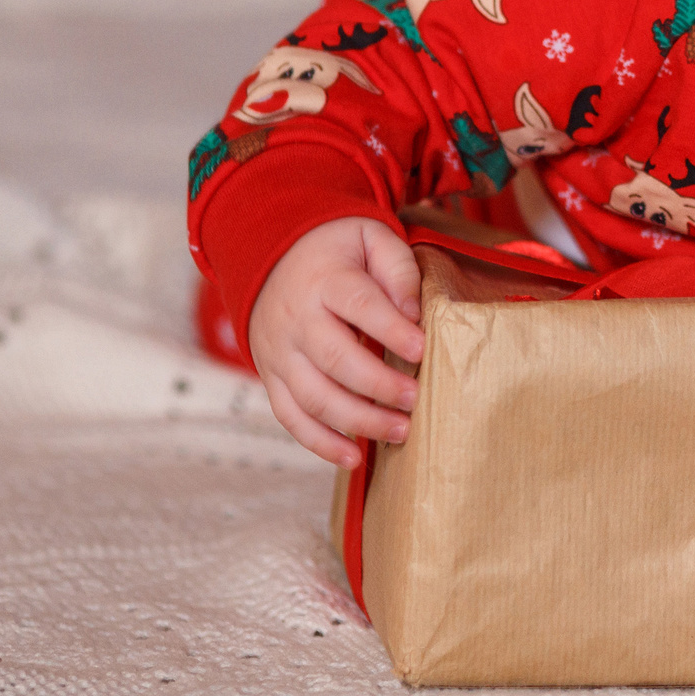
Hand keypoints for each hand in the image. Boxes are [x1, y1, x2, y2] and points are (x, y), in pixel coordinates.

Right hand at [246, 216, 427, 468]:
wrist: (271, 258)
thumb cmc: (336, 251)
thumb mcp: (370, 238)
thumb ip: (397, 269)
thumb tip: (413, 312)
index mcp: (325, 280)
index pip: (359, 306)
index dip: (391, 330)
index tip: (422, 350)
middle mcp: (296, 320)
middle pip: (335, 359)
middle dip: (379, 386)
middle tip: (416, 400)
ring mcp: (280, 353)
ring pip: (314, 396)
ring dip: (358, 421)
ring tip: (400, 431)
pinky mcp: (272, 378)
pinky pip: (291, 417)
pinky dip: (320, 443)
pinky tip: (354, 457)